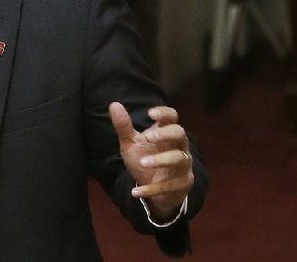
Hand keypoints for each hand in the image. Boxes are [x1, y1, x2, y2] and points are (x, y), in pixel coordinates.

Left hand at [109, 102, 193, 220]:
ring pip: (179, 159)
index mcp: (166, 133)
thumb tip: (114, 104)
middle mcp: (179, 146)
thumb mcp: (131, 143)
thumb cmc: (144, 158)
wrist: (154, 187)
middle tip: (148, 137)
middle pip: (180, 134)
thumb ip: (123, 126)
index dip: (164, 113)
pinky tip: (136, 192)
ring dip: (161, 160)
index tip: (150, 113)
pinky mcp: (182, 184)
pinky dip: (152, 189)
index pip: (172, 117)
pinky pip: (170, 186)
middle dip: (165, 134)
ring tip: (143, 163)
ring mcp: (183, 165)